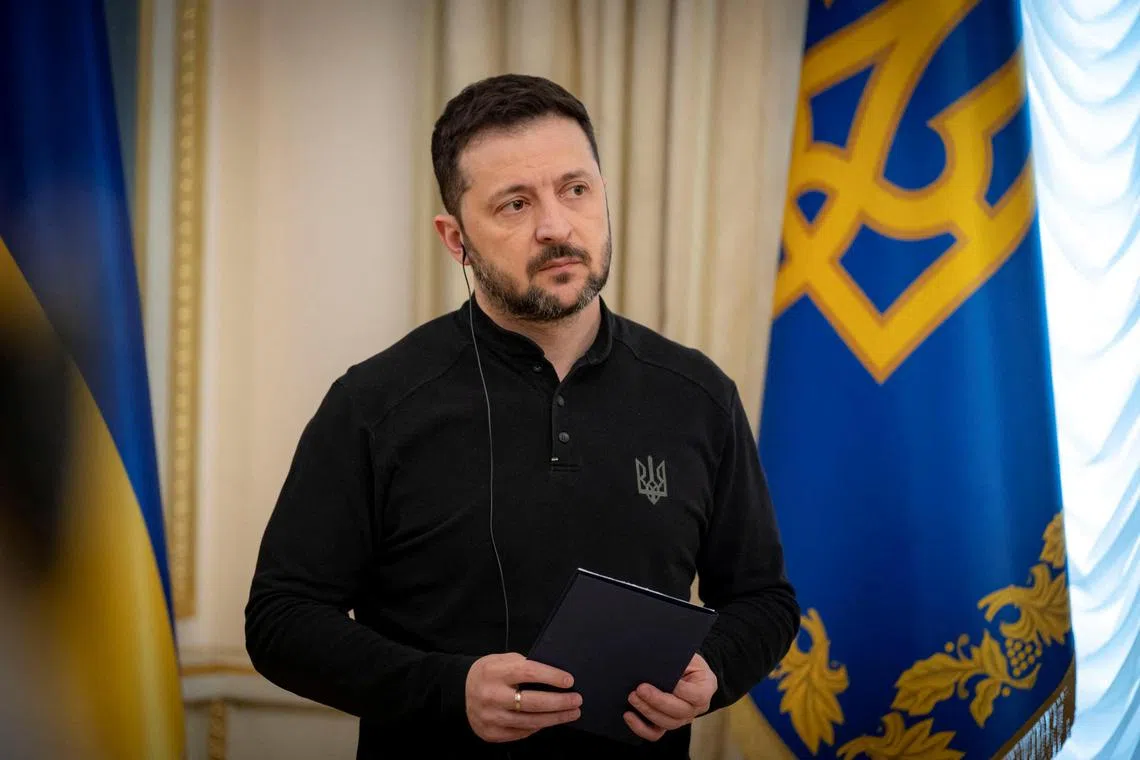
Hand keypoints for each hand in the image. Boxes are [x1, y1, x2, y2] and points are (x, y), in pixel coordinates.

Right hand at [465, 653, 581, 742]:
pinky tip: (550, 721)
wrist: (460, 691)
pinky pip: (522, 732)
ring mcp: (490, 717)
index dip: (551, 677)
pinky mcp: (491, 733)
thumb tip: (556, 677)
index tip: (569, 681)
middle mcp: (491, 696)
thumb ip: (524, 666)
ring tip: (572, 712)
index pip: (528, 673)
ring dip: (555, 718)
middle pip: (533, 702)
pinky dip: (539, 727)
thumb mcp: (502, 660)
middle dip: (559, 702)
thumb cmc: (489, 673)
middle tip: (577, 700)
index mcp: (494, 672)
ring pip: (530, 722)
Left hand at [624, 653, 716, 741]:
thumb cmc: (686, 661)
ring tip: (633, 697)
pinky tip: (628, 715)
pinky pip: (655, 733)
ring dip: (647, 711)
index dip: (683, 690)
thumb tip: (656, 662)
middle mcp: (696, 708)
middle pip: (679, 712)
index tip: (669, 680)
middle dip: (658, 701)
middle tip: (640, 689)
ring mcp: (682, 719)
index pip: (698, 695)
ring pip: (667, 723)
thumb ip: (677, 659)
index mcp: (705, 688)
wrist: (684, 669)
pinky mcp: (667, 723)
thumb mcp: (687, 655)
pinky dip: (640, 727)